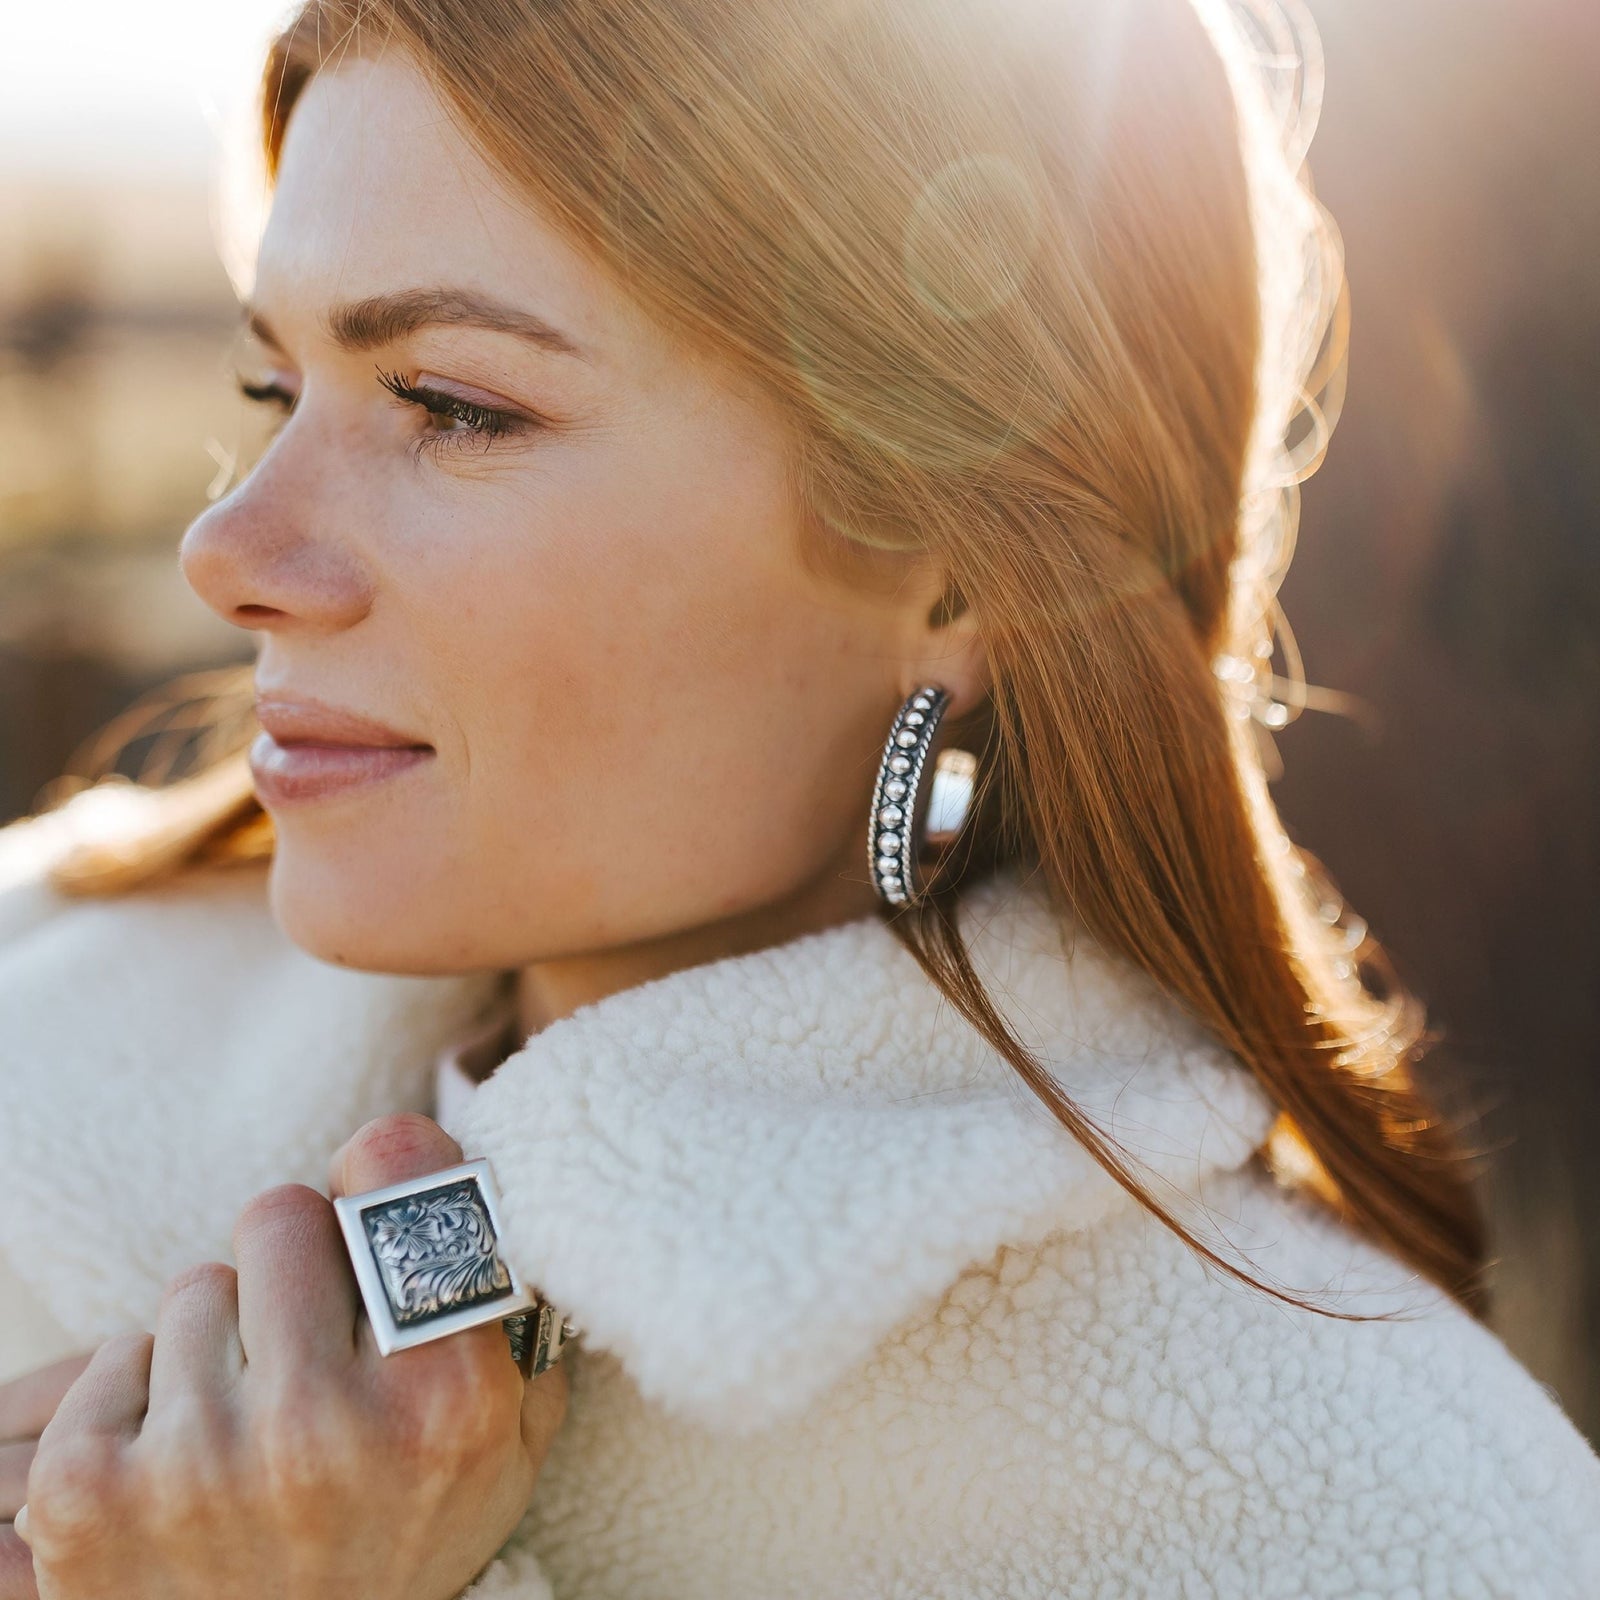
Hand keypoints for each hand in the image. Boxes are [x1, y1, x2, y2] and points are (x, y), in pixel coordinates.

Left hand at [15, 1114, 566, 1599]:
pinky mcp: (89, 1496)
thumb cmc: (406, 1553)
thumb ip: (514, 1325)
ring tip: (252, 1420)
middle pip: (278, 1210)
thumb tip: (495, 1192)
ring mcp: (197, 1462)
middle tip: (312, 1328)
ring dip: (224, 1337)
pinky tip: (185, 1462)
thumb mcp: (505, 1452)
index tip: (376, 1180)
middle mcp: (323, 1424)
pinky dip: (148, 1396)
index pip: (395, 1173)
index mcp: (444, 1398)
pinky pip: (118, 1353)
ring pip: (196, 1286)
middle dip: (296, 1258)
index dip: (384, 1164)